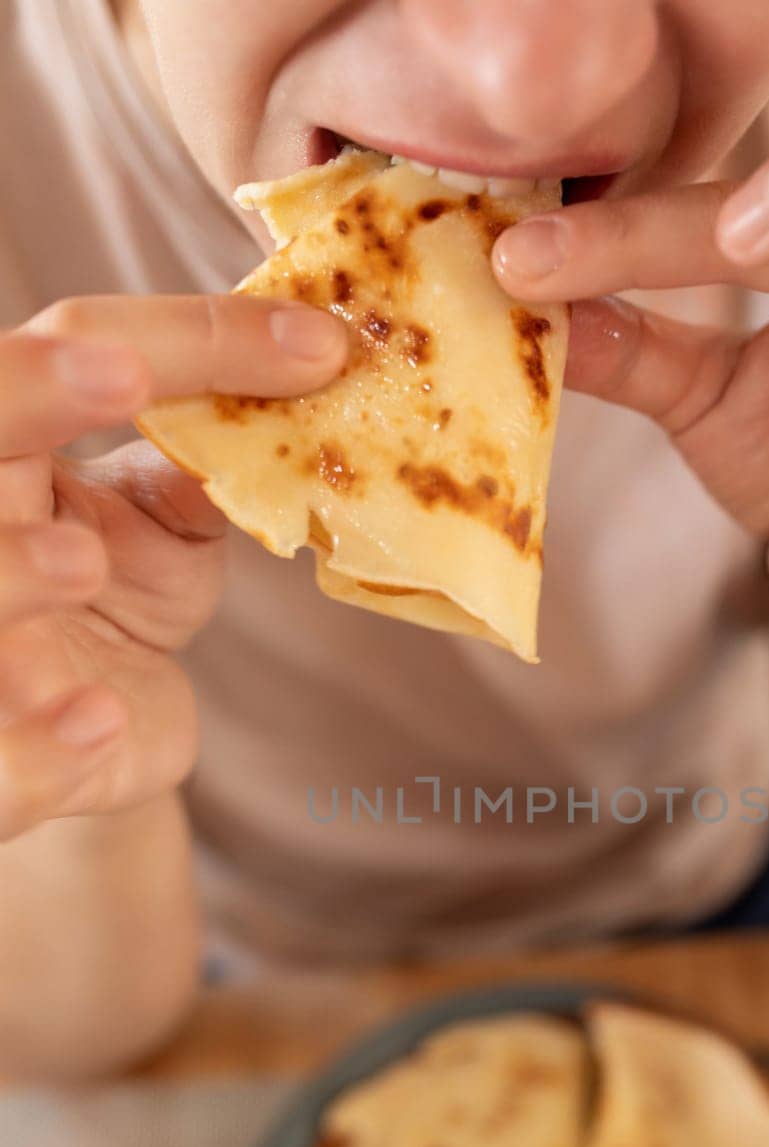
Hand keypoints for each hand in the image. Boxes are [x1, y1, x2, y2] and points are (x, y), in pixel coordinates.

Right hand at [0, 294, 344, 838]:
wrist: (88, 733)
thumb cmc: (117, 600)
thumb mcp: (165, 527)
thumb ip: (201, 473)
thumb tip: (298, 393)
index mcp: (12, 449)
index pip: (74, 353)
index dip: (181, 339)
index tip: (314, 342)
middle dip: (33, 391)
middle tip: (122, 373)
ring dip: (10, 568)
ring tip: (81, 565)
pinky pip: (1, 761)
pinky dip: (39, 747)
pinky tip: (100, 722)